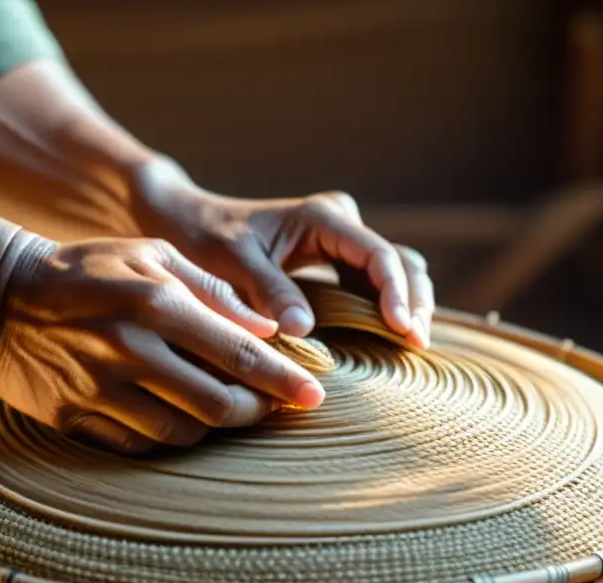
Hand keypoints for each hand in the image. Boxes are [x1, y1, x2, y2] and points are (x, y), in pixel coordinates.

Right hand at [0, 234, 324, 453]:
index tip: (314, 396)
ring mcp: (97, 389)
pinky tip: (176, 416)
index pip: (237, 352)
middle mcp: (128, 350)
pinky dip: (168, 437)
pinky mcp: (72, 418)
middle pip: (216, 405)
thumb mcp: (152, 253)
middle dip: (255, 411)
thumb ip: (215, 289)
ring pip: (181, 433)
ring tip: (222, 407)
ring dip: (213, 427)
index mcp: (154, 302)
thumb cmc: (89, 269)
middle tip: (269, 406)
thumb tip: (271, 327)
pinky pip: (138, 446)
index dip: (283, 380)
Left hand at [130, 158, 434, 347]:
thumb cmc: (204, 239)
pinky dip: (390, 307)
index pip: (377, 254)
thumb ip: (268, 291)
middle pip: (399, 260)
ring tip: (413, 346)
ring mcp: (342, 241)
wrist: (186, 222)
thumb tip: (304, 330)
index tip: (400, 329)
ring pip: (396, 270)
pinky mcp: (335, 262)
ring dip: (409, 304)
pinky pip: (376, 283)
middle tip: (416, 345)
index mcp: (321, 217)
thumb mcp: (231, 264)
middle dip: (414, 301)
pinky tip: (393, 339)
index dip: (395, 292)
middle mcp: (340, 223)